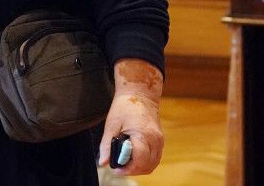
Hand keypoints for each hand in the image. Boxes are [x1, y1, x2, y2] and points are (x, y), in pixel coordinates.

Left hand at [98, 59, 163, 176]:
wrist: (140, 94)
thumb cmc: (125, 107)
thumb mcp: (111, 125)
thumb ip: (107, 145)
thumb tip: (103, 162)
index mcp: (142, 134)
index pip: (139, 160)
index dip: (128, 169)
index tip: (117, 169)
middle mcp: (155, 139)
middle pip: (147, 166)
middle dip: (133, 170)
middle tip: (120, 167)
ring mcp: (159, 140)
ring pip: (153, 164)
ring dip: (140, 168)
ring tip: (126, 163)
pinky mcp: (160, 140)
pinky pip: (155, 158)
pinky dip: (145, 162)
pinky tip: (134, 158)